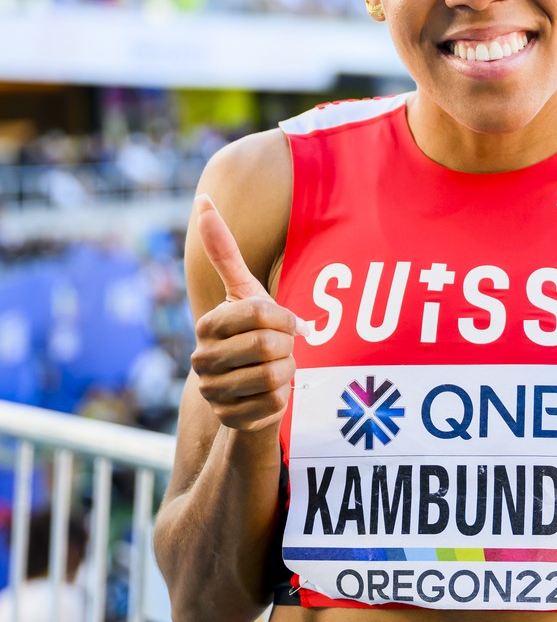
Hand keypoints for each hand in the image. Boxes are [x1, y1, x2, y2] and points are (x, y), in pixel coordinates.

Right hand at [189, 194, 298, 431]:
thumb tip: (202, 199)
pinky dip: (286, 398)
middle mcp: (202, 361)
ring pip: (274, 377)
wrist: (252, 385)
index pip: (258, 313)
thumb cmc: (253, 330)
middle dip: (287, 345)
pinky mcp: (232, 421)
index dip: (283, 316)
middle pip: (268, 346)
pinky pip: (277, 406)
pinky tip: (276, 393)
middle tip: (284, 348)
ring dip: (289, 371)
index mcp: (207, 327)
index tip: (286, 322)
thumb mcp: (244, 290)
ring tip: (279, 367)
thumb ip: (224, 250)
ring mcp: (214, 393)